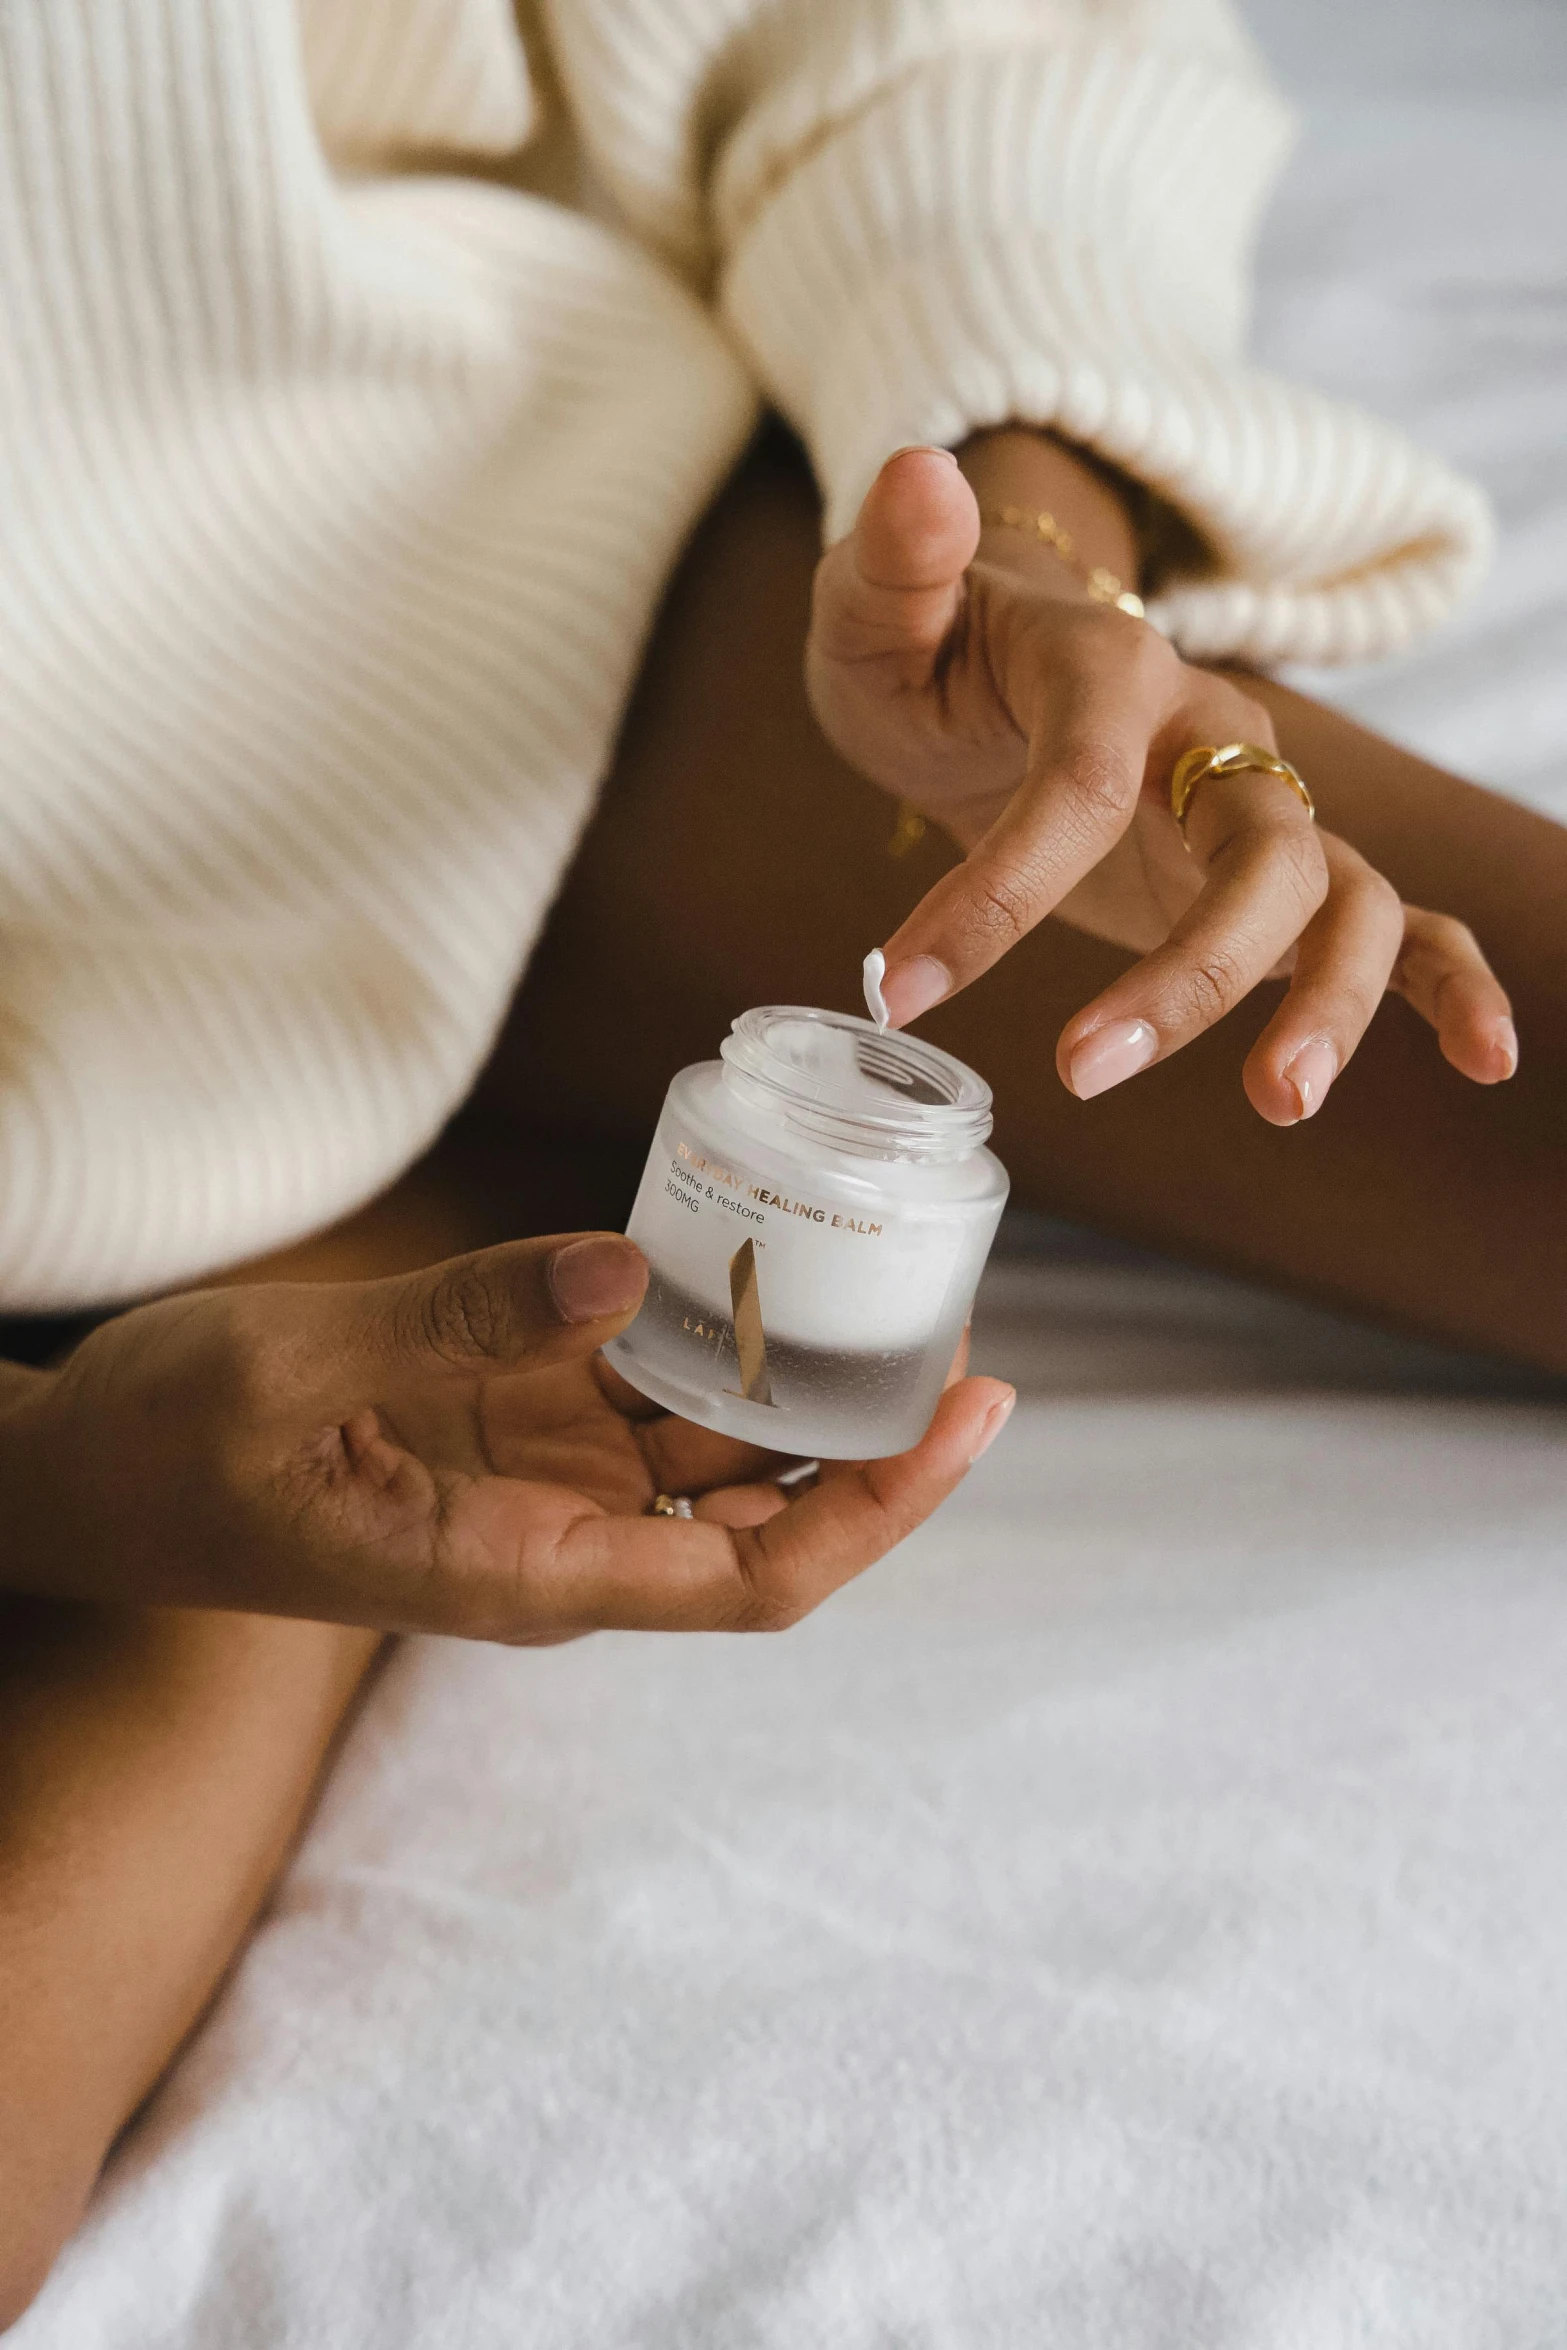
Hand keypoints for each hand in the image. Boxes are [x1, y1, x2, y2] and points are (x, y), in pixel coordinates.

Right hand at [0, 1236, 1012, 1640]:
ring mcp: (542, 1481)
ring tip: (891, 1276)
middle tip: (964, 1322)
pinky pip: (645, 1386)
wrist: (92, 1477)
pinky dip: (708, 1332)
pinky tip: (754, 1256)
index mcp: (520, 1568)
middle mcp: (560, 1538)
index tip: (965, 1417)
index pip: (752, 1578)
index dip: (877, 1509)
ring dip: (805, 1382)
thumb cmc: (174, 1451)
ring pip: (720, 1450)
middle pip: (769, 1519)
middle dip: (876, 1440)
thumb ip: (466, 1317)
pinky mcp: (516, 1426)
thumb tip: (626, 1264)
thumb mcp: (300, 1370)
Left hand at [807, 442, 1517, 1123]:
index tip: (899, 987)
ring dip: (1328, 1002)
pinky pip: (1395, 922)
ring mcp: (1259, 805)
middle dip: (1191, 972)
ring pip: (1339, 898)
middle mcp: (1215, 735)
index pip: (1081, 783)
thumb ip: (895, 561)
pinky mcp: (1272, 871)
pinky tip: (1486, 1057)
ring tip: (1280, 1105)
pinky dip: (1447, 985)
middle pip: (1259, 849)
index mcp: (1114, 670)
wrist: (989, 666)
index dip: (994, 893)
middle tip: (1081, 1071)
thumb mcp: (878, 612)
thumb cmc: (930, 655)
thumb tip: (918, 471)